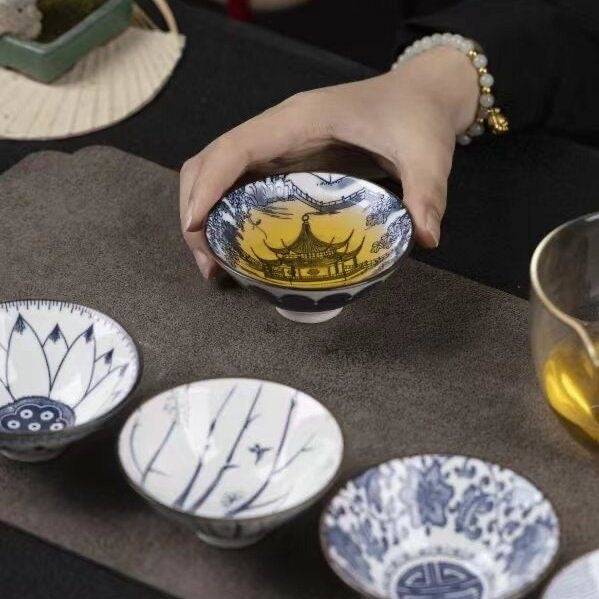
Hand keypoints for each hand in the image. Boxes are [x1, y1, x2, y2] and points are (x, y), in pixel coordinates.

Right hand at [180, 46, 477, 277]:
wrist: (420, 96)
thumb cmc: (416, 115)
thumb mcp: (427, 155)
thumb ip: (426, 194)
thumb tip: (424, 239)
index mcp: (299, 121)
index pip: (234, 148)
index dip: (207, 186)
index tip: (197, 228)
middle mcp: (277, 131)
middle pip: (209, 162)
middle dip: (195, 210)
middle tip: (209, 264)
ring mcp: (277, 146)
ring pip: (217, 173)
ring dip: (204, 214)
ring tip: (215, 263)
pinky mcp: (285, 162)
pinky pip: (239, 184)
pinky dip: (225, 213)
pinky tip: (237, 246)